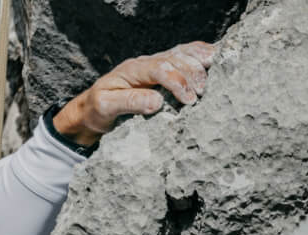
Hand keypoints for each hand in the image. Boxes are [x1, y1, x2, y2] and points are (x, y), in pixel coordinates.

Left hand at [53, 41, 216, 146]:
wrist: (91, 108)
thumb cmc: (97, 109)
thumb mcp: (105, 107)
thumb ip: (129, 103)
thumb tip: (157, 103)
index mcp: (133, 69)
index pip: (160, 68)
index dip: (177, 81)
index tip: (189, 100)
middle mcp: (147, 62)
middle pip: (177, 58)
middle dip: (193, 74)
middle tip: (203, 95)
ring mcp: (156, 63)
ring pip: (184, 53)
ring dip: (202, 62)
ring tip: (216, 77)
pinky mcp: (163, 70)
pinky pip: (186, 56)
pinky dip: (202, 56)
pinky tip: (215, 60)